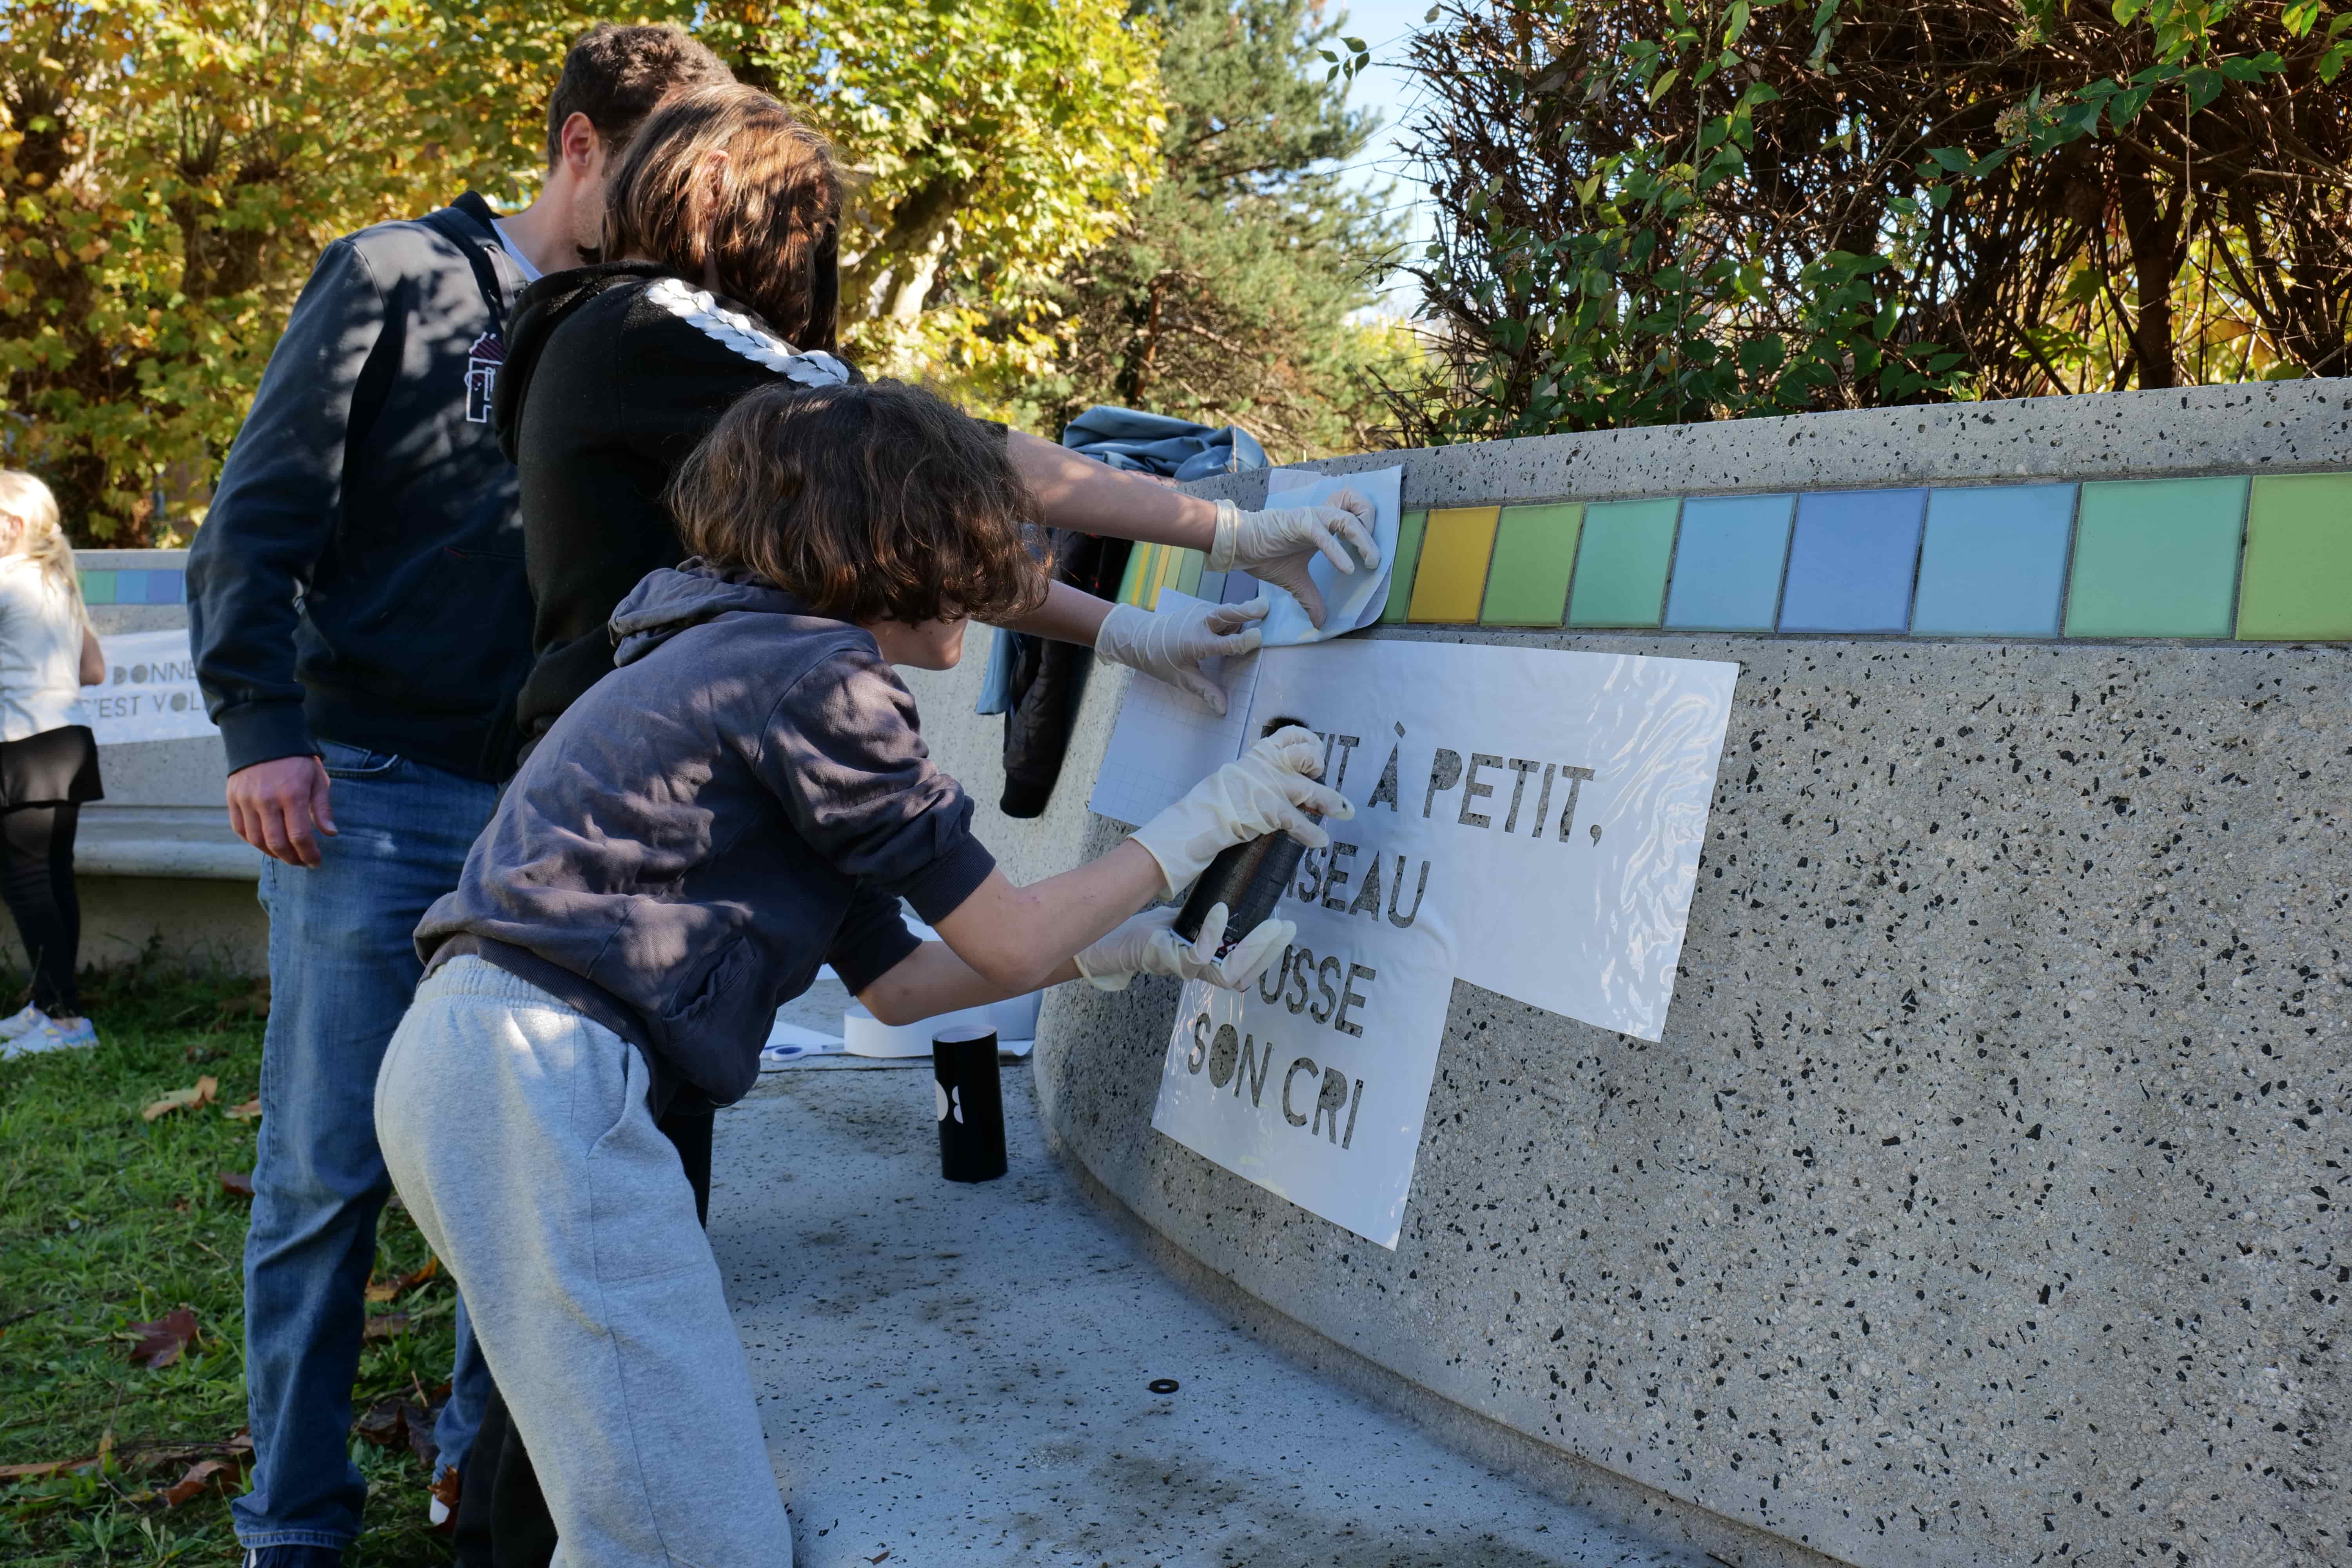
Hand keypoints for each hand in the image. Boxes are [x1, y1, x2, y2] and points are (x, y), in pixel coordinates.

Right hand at [227, 754, 336, 867]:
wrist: (264, 737)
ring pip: (256, 840)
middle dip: (292, 858)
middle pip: (276, 843)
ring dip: (273, 853)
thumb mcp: (317, 779)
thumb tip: (331, 834)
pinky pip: (240, 829)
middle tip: (302, 862)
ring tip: (286, 855)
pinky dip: (253, 841)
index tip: (316, 861)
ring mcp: (246, 800)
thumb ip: (322, 808)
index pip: (299, 836)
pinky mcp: (232, 799)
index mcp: (291, 795)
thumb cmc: (296, 760)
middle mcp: (266, 800)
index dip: (308, 854)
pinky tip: (267, 843)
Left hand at [1073, 903, 1294, 992]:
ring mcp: (1189, 970)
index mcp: (1213, 963)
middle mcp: (1203, 972)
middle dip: (1269, 953)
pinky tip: (1222, 910)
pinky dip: (1214, 933)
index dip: (1271, 953)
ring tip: (1267, 925)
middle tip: (1284, 927)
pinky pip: (1201, 954)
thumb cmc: (1157, 929)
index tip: (1288, 927)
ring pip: (1229, 974)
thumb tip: (1246, 889)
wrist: (1120, 936)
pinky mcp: (1172, 962)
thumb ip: (1218, 916)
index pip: (1250, 970)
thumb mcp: (1194, 918)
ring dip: (1252, 950)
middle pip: (1245, 977)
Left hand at [1093, 596, 1267, 712]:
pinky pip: (1221, 612)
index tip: (1259, 638)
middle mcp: (1200, 624)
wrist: (1140, 638)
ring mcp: (1200, 613)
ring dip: (1243, 611)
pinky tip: (1246, 619)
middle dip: (1246, 610)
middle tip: (1265, 606)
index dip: (1242, 642)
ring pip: (1226, 610)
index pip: (1225, 643)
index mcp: (1196, 643)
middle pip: (1227, 614)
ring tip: (1262, 609)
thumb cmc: (1160, 661)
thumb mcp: (1181, 679)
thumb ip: (1204, 691)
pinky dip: (1234, 614)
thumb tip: (1223, 709)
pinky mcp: (1200, 610)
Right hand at [1128, 725, 1352, 896]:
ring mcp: (1269, 788)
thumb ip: (1261, 775)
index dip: (1307, 741)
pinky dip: (1311, 833)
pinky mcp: (1269, 810)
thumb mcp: (1240, 777)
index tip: (1315, 751)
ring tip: (1345, 811)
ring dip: (1330, 801)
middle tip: (1318, 775)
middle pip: (1304, 756)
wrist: (1199, 819)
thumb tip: (1280, 780)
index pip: (1289, 735)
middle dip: (1317, 764)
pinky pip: (1298, 821)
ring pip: (1309, 789)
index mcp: (1258, 756)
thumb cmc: (1217, 802)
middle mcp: (1267, 766)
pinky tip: (1320, 841)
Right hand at [1206, 490, 1379, 628]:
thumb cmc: (1265, 555)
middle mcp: (1321, 518)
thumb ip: (1310, 598)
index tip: (1372, 556)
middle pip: (1358, 509)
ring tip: (1370, 562)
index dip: (1368, 531)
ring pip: (1347, 520)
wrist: (1239, 546)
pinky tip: (1348, 569)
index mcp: (1324, 527)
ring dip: (1364, 541)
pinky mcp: (1299, 523)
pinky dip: (1338, 551)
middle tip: (1375, 560)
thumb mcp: (1295, 581)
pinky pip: (1324, 535)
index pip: (1355, 517)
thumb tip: (1319, 622)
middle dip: (1373, 531)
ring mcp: (1311, 518)